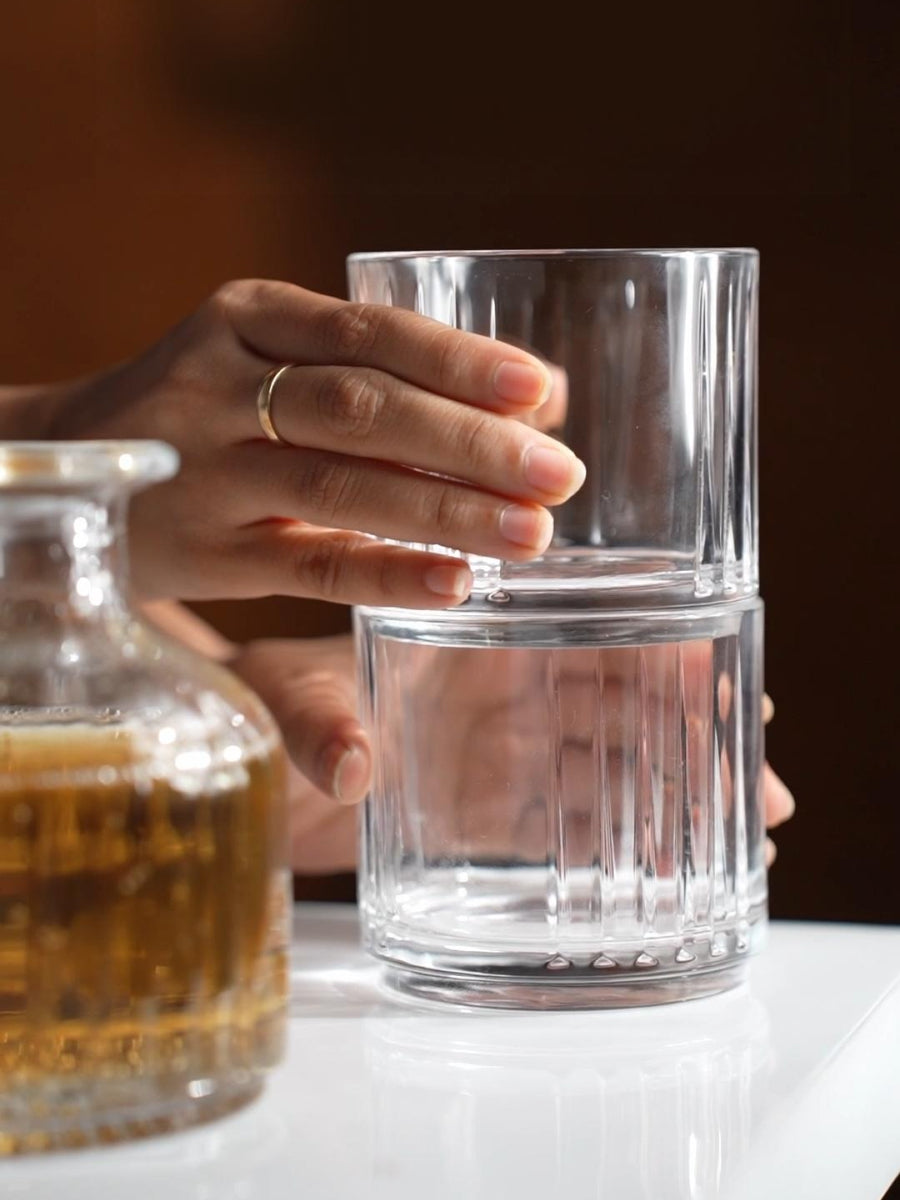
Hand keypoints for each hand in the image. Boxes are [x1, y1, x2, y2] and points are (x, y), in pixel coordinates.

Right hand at [45, 280, 583, 605]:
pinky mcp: (203, 550)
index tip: (539, 390)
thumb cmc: (208, 410)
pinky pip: (307, 563)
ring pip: (340, 483)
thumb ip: (388, 374)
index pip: (370, 332)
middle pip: (363, 406)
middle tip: (560, 474)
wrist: (65, 460)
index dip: (459, 361)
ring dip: (446, 509)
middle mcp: (221, 382)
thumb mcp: (272, 362)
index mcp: (251, 318)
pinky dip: (385, 572)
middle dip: (470, 442)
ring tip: (531, 532)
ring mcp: (206, 469)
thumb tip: (543, 394)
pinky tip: (453, 583)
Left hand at [228, 631, 792, 876]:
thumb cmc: (254, 700)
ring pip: (607, 764)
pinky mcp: (480, 810)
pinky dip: (621, 837)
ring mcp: (495, 753)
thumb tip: (352, 765)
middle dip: (692, 735)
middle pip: (617, 705)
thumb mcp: (279, 698)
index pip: (581, 634)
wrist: (229, 758)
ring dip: (675, 791)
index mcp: (469, 639)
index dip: (658, 655)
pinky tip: (672, 860)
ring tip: (744, 828)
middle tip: (759, 779)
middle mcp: (496, 690)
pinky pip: (566, 821)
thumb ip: (315, 723)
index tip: (724, 682)